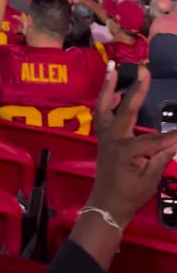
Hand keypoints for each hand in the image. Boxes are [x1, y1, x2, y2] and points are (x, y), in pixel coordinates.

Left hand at [90, 65, 176, 228]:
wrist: (107, 204)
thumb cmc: (131, 194)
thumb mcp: (151, 178)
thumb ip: (163, 156)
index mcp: (126, 150)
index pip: (155, 139)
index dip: (173, 136)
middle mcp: (113, 137)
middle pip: (127, 109)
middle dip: (137, 89)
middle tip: (144, 70)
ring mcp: (105, 135)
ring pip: (105, 106)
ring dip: (110, 86)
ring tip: (114, 68)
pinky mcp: (102, 135)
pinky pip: (101, 112)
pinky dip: (106, 99)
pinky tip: (114, 90)